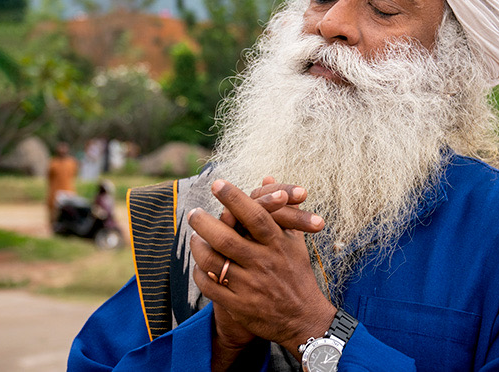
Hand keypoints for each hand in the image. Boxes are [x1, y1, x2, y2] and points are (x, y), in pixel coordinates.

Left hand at [189, 179, 335, 357]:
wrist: (304, 318)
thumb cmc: (297, 274)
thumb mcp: (294, 240)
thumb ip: (279, 209)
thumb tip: (267, 179)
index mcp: (278, 244)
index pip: (255, 215)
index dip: (235, 198)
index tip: (218, 184)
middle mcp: (264, 263)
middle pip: (227, 239)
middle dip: (205, 222)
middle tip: (194, 212)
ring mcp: (250, 285)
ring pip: (214, 262)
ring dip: (198, 247)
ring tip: (194, 236)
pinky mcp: (239, 305)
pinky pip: (210, 286)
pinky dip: (200, 273)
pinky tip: (199, 264)